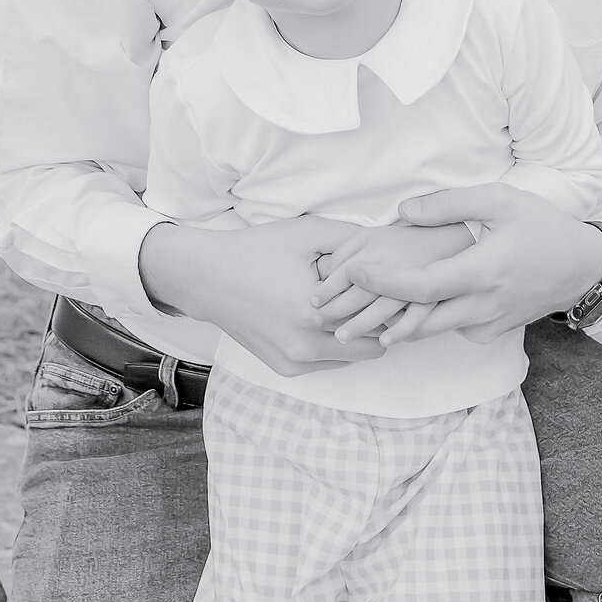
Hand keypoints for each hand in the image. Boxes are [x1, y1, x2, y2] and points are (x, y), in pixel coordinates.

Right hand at [138, 216, 385, 374]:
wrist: (207, 278)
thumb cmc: (257, 251)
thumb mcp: (307, 233)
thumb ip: (353, 239)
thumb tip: (389, 247)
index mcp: (314, 314)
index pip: (380, 320)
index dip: (392, 302)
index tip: (394, 287)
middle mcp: (305, 347)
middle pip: (372, 346)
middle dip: (379, 323)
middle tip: (378, 298)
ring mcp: (294, 362)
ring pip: (351, 358)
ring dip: (356, 336)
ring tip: (352, 306)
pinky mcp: (284, 368)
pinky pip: (327, 362)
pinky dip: (334, 344)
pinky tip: (328, 317)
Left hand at [323, 185, 601, 344]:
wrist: (581, 266)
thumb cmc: (540, 225)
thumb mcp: (499, 200)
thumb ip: (448, 205)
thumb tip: (401, 213)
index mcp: (483, 271)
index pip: (421, 286)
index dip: (382, 282)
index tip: (351, 272)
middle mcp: (483, 305)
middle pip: (416, 321)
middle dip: (371, 319)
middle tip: (330, 315)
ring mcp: (487, 323)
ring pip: (430, 329)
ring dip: (392, 324)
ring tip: (349, 320)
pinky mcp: (490, 332)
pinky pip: (449, 328)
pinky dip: (424, 321)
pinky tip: (400, 310)